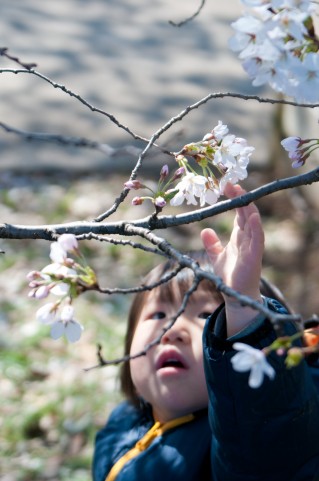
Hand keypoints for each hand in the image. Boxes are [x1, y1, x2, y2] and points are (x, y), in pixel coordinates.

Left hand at [201, 184, 263, 335]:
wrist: (235, 295)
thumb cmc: (229, 275)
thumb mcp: (217, 256)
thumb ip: (212, 243)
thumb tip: (204, 230)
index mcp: (240, 236)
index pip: (239, 212)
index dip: (235, 198)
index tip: (226, 185)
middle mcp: (247, 238)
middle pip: (246, 212)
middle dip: (240, 197)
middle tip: (231, 183)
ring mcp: (252, 246)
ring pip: (252, 222)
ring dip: (248, 207)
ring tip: (241, 192)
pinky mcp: (254, 256)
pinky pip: (257, 239)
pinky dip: (255, 227)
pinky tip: (252, 216)